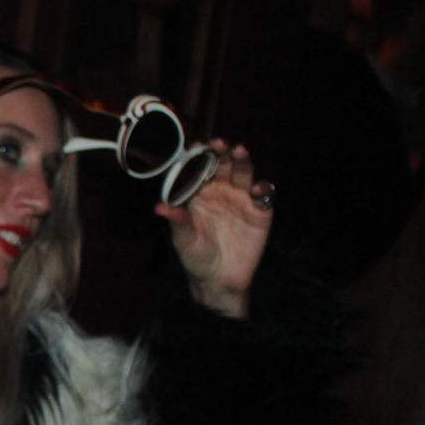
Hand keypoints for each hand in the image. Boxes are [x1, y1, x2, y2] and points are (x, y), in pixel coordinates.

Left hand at [155, 139, 272, 317]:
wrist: (217, 280)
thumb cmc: (196, 257)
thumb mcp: (183, 240)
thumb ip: (177, 221)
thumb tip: (160, 207)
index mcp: (200, 193)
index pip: (201, 168)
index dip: (200, 156)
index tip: (196, 147)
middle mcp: (221, 191)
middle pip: (224, 165)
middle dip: (222, 152)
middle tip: (218, 143)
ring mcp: (242, 199)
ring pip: (244, 173)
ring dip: (243, 161)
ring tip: (239, 151)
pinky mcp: (260, 212)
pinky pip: (263, 196)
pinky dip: (262, 190)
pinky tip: (255, 189)